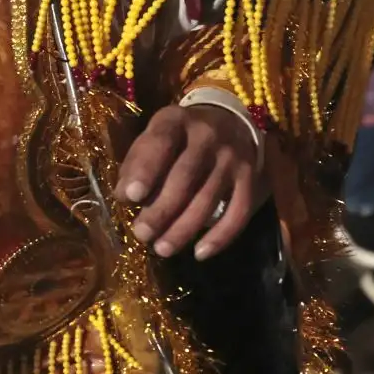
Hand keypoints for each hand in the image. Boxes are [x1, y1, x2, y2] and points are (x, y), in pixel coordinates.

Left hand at [115, 104, 266, 261]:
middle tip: (142, 234)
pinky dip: (221, 236)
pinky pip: (239, 211)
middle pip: (186, 176)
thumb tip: (123, 196)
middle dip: (162, 209)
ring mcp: (233, 157)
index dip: (146, 170)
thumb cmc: (179, 137)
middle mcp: (209, 135)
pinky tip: (200, 253)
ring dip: (185, 228)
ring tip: (162, 249)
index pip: (161, 142)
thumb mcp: (154, 135)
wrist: (230, 122)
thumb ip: (137, 162)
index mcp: (177, 120)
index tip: (130, 197)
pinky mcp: (250, 178)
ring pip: (210, 198)